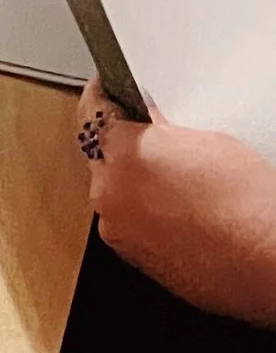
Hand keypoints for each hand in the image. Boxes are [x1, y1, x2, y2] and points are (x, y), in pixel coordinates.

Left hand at [76, 82, 275, 323]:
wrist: (264, 263)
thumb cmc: (249, 208)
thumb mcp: (209, 142)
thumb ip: (163, 128)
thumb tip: (149, 122)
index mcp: (124, 155)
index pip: (94, 112)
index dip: (103, 97)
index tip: (108, 89)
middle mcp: (108, 193)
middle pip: (101, 153)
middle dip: (123, 142)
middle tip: (158, 137)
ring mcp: (115, 227)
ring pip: (113, 188)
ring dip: (134, 179)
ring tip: (180, 180)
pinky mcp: (127, 254)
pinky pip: (125, 218)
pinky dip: (143, 209)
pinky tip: (180, 208)